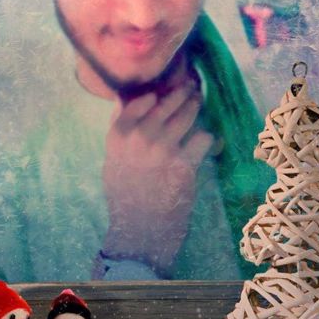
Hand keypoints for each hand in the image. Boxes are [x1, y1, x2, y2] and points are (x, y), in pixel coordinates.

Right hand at [102, 81, 213, 274]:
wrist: (139, 231)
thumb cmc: (124, 197)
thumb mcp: (111, 161)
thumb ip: (118, 131)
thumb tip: (122, 102)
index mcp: (118, 136)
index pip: (136, 102)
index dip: (152, 94)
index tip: (160, 91)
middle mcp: (140, 137)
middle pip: (166, 103)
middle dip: (181, 93)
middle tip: (190, 87)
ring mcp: (163, 149)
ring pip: (187, 116)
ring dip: (195, 107)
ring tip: (198, 102)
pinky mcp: (185, 164)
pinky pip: (203, 139)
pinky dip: (207, 139)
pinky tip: (207, 141)